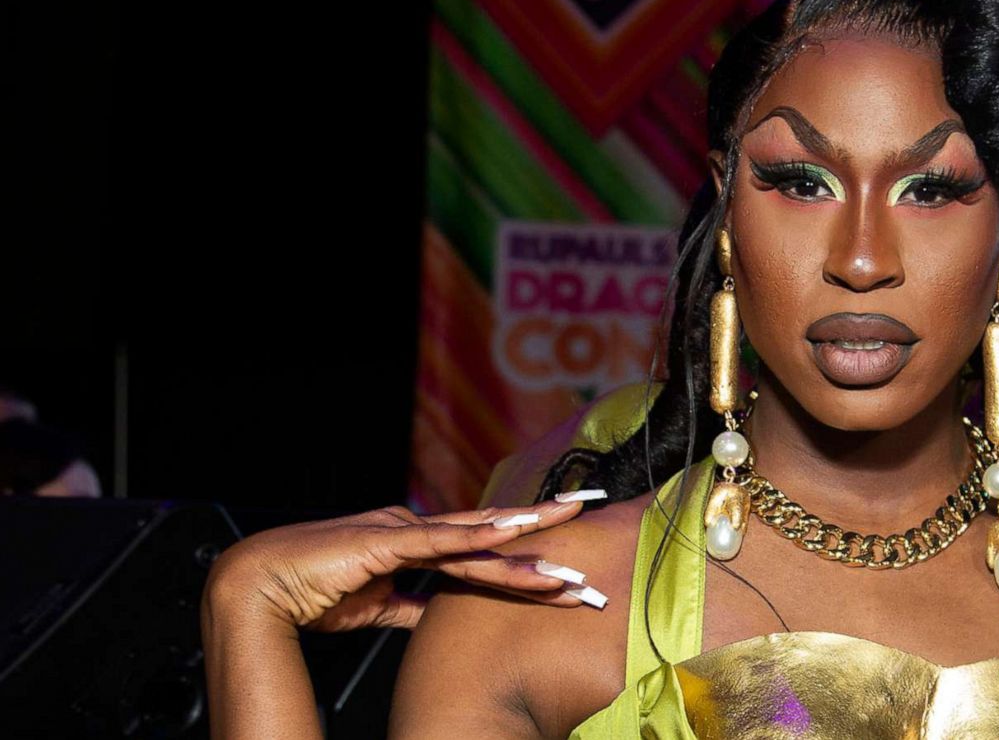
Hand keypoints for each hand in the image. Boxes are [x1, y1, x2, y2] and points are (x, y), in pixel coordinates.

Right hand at [205, 499, 590, 632]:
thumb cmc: (311, 594)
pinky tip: (514, 536)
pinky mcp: (387, 541)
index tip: (567, 567)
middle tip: (591, 540)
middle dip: (544, 542)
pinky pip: (444, 541)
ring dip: (527, 555)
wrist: (257, 588)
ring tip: (569, 567)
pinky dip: (480, 538)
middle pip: (492, 538)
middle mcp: (415, 528)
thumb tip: (443, 620)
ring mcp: (404, 531)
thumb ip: (412, 607)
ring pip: (478, 542)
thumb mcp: (378, 606)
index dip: (525, 557)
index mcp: (413, 541)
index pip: (481, 549)